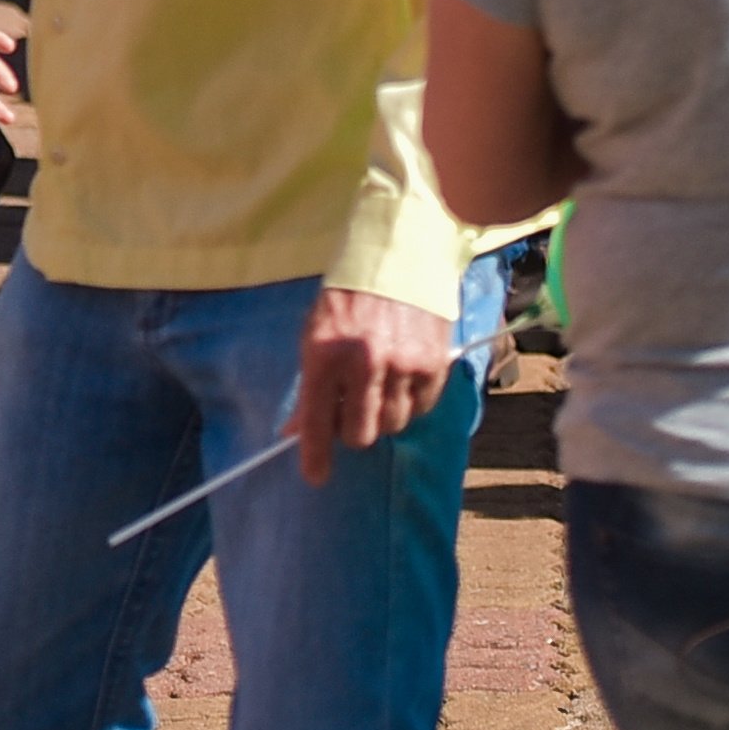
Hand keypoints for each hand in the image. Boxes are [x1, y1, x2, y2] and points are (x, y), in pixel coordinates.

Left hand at [294, 288, 459, 483]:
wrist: (400, 253)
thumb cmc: (349, 294)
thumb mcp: (315, 332)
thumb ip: (309, 384)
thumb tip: (294, 431)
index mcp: (325, 352)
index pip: (316, 419)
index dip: (315, 455)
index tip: (315, 476)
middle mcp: (364, 362)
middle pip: (360, 434)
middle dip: (353, 429)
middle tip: (351, 410)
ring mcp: (402, 364)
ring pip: (393, 425)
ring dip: (383, 414)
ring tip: (379, 384)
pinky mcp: (434, 364)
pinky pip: (421, 408)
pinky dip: (411, 401)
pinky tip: (403, 375)